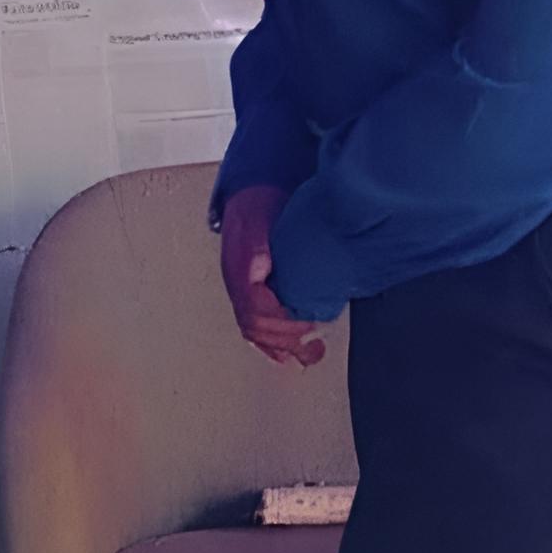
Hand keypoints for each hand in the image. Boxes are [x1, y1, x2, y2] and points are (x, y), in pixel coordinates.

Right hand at [219, 184, 329, 367]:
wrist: (251, 197)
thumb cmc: (258, 206)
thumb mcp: (258, 215)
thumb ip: (257, 242)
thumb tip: (259, 267)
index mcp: (239, 269)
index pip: (254, 308)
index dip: (281, 321)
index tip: (308, 324)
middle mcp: (238, 285)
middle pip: (254, 326)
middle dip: (285, 339)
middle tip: (313, 344)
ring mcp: (243, 291)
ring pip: (255, 330)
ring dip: (282, 346)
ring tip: (309, 354)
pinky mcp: (253, 294)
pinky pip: (256, 326)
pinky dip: (272, 345)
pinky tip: (287, 355)